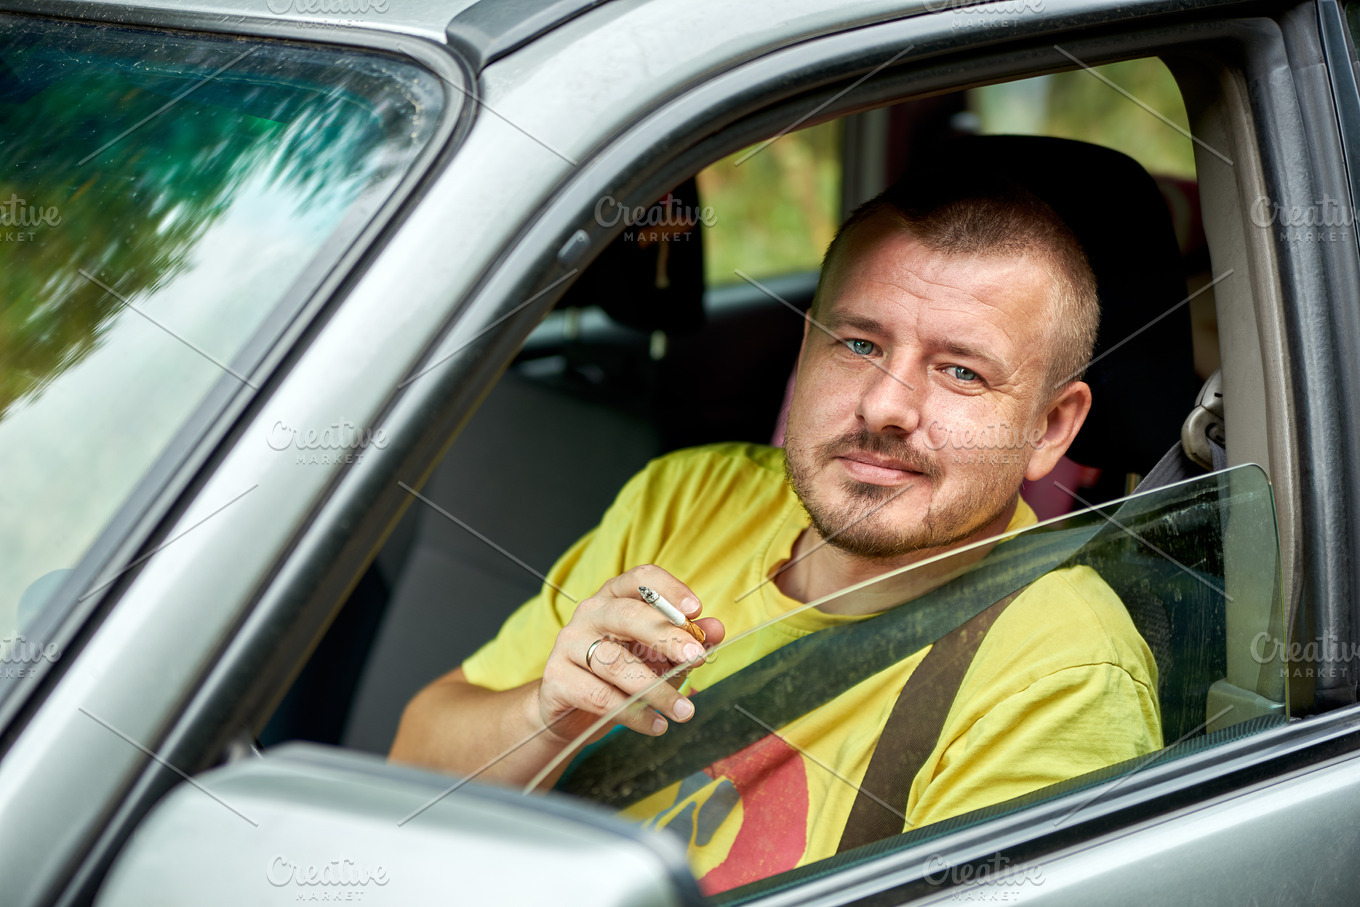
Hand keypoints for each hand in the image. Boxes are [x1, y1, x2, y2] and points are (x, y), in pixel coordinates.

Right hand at [536, 565, 724, 743]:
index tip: (696, 609)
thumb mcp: (657, 656)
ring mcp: (568, 644)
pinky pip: (600, 696)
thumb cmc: (619, 674)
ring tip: (684, 711)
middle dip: (667, 637)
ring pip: (616, 663)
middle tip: (697, 657)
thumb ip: (686, 641)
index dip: (669, 590)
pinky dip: (633, 714)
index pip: (641, 579)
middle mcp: (589, 613)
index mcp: (615, 597)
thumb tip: (717, 629)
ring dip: (656, 689)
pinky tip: (656, 724)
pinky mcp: (556, 678)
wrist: (569, 710)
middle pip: (628, 616)